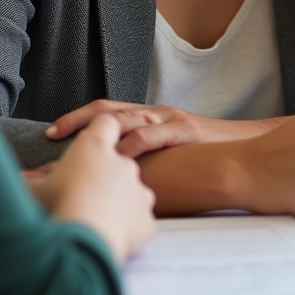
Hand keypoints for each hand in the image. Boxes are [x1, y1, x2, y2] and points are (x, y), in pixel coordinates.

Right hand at [25, 114, 154, 262]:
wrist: (81, 243)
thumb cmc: (55, 208)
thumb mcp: (34, 190)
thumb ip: (28, 181)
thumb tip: (16, 178)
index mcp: (95, 147)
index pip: (105, 122)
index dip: (99, 129)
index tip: (91, 142)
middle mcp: (123, 163)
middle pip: (119, 160)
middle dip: (105, 175)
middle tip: (84, 193)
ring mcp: (138, 190)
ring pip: (130, 191)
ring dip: (118, 201)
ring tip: (96, 219)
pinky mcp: (146, 219)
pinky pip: (138, 221)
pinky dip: (128, 228)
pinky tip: (111, 236)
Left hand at [47, 99, 281, 157]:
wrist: (243, 153)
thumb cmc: (203, 159)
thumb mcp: (166, 157)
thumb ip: (141, 162)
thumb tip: (109, 184)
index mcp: (148, 119)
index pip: (104, 114)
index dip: (76, 121)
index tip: (51, 135)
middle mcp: (154, 114)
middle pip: (108, 111)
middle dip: (77, 122)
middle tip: (52, 136)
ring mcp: (169, 121)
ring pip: (127, 118)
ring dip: (100, 132)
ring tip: (79, 147)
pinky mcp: (184, 131)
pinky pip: (155, 134)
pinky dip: (135, 143)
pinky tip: (120, 154)